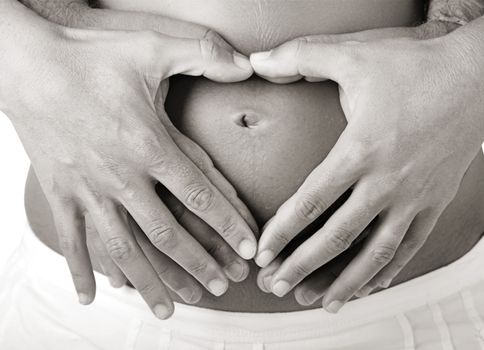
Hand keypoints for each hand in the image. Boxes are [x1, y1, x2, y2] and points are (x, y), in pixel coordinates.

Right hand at [2, 4, 255, 318]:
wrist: (24, 63)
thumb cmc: (88, 56)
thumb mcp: (150, 48)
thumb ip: (202, 54)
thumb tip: (247, 62)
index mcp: (149, 145)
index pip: (200, 195)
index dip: (228, 225)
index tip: (247, 251)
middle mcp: (121, 177)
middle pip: (167, 233)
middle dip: (197, 263)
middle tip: (220, 287)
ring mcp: (88, 189)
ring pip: (123, 248)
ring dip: (149, 281)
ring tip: (169, 308)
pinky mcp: (58, 191)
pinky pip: (71, 238)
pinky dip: (80, 269)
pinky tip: (92, 296)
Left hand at [250, 25, 483, 312]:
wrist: (479, 75)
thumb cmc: (416, 65)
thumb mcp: (354, 54)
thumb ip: (300, 56)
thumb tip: (255, 59)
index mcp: (361, 150)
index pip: (311, 202)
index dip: (282, 232)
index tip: (262, 254)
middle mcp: (388, 181)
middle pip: (338, 237)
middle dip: (303, 267)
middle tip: (276, 288)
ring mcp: (415, 197)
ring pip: (377, 254)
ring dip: (345, 282)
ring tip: (319, 302)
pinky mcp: (436, 202)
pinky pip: (411, 247)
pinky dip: (388, 271)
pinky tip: (370, 286)